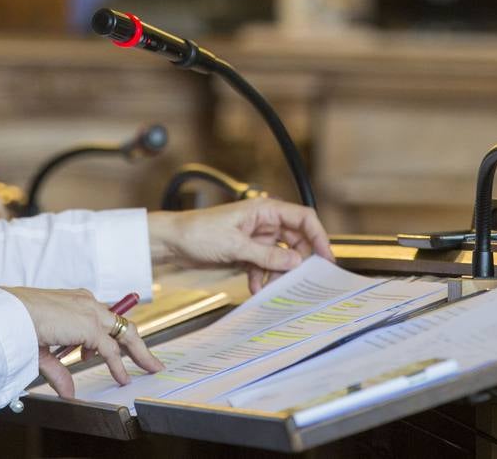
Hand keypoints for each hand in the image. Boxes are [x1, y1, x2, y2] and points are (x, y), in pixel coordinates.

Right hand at [0, 286, 162, 397]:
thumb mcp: (43, 350)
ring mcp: (91, 313)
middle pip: (122, 325)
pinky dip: (118, 365)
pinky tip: (122, 378)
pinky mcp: (91, 326)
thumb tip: (68, 392)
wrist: (10, 314)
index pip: (103, 319)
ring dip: (137, 352)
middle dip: (137, 344)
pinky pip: (110, 350)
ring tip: (148, 367)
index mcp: (76, 302)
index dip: (111, 336)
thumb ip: (59, 371)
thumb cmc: (19, 324)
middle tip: (148, 360)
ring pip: (125, 333)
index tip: (113, 352)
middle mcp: (88, 303)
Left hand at [147, 199, 333, 292]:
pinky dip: (263, 277)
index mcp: (265, 210)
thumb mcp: (236, 246)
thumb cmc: (198, 233)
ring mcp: (256, 238)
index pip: (304, 218)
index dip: (318, 236)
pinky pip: (265, 265)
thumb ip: (268, 254)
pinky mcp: (247, 252)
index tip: (326, 257)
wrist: (171, 242)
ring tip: (271, 286)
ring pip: (281, 256)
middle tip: (301, 279)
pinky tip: (255, 287)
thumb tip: (296, 260)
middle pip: (296, 240)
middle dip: (298, 260)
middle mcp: (265, 222)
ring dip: (278, 272)